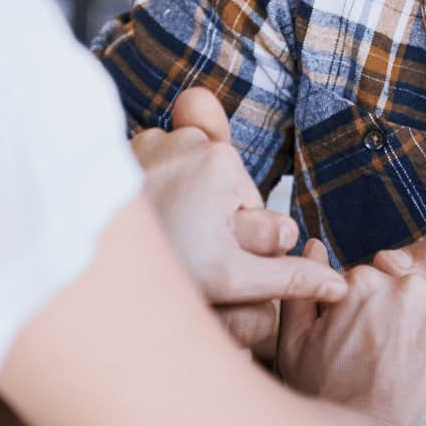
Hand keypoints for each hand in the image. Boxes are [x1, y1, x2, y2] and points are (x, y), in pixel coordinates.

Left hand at [130, 89, 344, 345]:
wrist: (87, 266)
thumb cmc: (166, 271)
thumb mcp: (233, 281)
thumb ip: (289, 277)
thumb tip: (338, 288)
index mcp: (221, 161)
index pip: (248, 201)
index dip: (236, 235)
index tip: (209, 251)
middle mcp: (185, 137)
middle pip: (216, 186)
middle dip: (207, 216)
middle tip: (181, 246)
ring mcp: (148, 138)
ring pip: (184, 177)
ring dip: (177, 203)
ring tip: (159, 234)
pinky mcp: (120, 147)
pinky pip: (150, 170)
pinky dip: (147, 193)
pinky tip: (139, 219)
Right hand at [279, 242, 425, 425]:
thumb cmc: (340, 407)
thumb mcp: (296, 350)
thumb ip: (303, 293)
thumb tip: (315, 245)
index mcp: (358, 283)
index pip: (370, 281)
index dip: (368, 316)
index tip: (368, 348)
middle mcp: (404, 286)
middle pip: (406, 285)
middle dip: (401, 314)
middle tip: (393, 361)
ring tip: (420, 367)